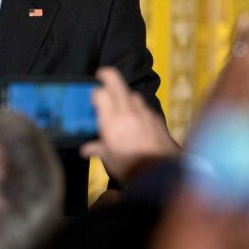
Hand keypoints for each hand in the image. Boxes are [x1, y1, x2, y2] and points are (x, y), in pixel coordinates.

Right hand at [81, 67, 179, 182]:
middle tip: (102, 75)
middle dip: (108, 76)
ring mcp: (145, 113)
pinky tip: (138, 120)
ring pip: (133, 95)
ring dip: (125, 96)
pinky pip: (145, 108)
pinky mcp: (157, 119)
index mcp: (112, 121)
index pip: (100, 94)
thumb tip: (86, 149)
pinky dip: (138, 110)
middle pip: (117, 83)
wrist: (162, 174)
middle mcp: (128, 111)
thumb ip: (97, 149)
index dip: (95, 92)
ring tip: (121, 105)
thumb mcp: (109, 160)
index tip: (92, 97)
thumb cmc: (130, 167)